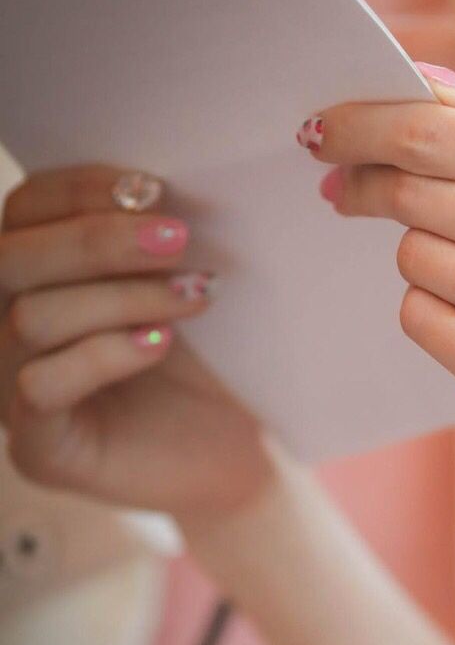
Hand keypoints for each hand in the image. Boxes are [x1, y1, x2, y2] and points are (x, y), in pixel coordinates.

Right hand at [0, 166, 270, 521]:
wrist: (240, 458)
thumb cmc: (211, 367)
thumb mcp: (178, 286)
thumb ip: (147, 238)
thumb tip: (149, 186)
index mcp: (33, 277)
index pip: (25, 211)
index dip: (81, 190)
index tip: (155, 189)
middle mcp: (4, 328)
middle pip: (9, 258)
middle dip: (96, 241)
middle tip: (179, 238)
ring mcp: (11, 392)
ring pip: (29, 319)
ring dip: (120, 297)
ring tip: (193, 295)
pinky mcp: (39, 450)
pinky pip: (40, 387)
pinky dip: (105, 355)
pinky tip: (161, 344)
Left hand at [306, 74, 454, 470]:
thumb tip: (426, 83)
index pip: (435, 125)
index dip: (363, 118)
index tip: (326, 123)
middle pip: (409, 185)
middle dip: (362, 178)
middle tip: (344, 183)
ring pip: (411, 254)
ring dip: (421, 250)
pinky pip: (421, 319)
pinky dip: (434, 309)